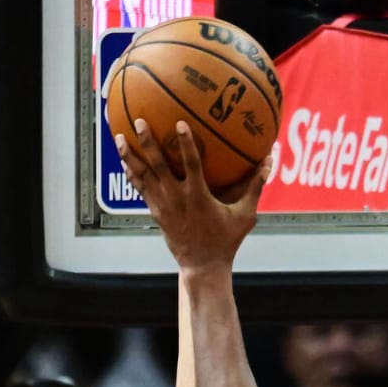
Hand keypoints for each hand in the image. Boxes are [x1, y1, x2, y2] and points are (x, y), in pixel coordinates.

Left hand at [116, 119, 269, 272]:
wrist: (202, 265)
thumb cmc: (226, 240)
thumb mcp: (245, 215)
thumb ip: (256, 186)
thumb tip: (268, 160)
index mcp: (199, 196)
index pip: (191, 164)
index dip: (186, 143)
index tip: (180, 123)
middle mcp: (177, 198)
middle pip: (158, 165)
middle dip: (148, 142)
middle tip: (140, 121)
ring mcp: (163, 205)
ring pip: (143, 175)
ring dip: (130, 156)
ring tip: (119, 137)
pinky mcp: (156, 212)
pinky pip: (140, 188)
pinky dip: (132, 173)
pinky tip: (125, 160)